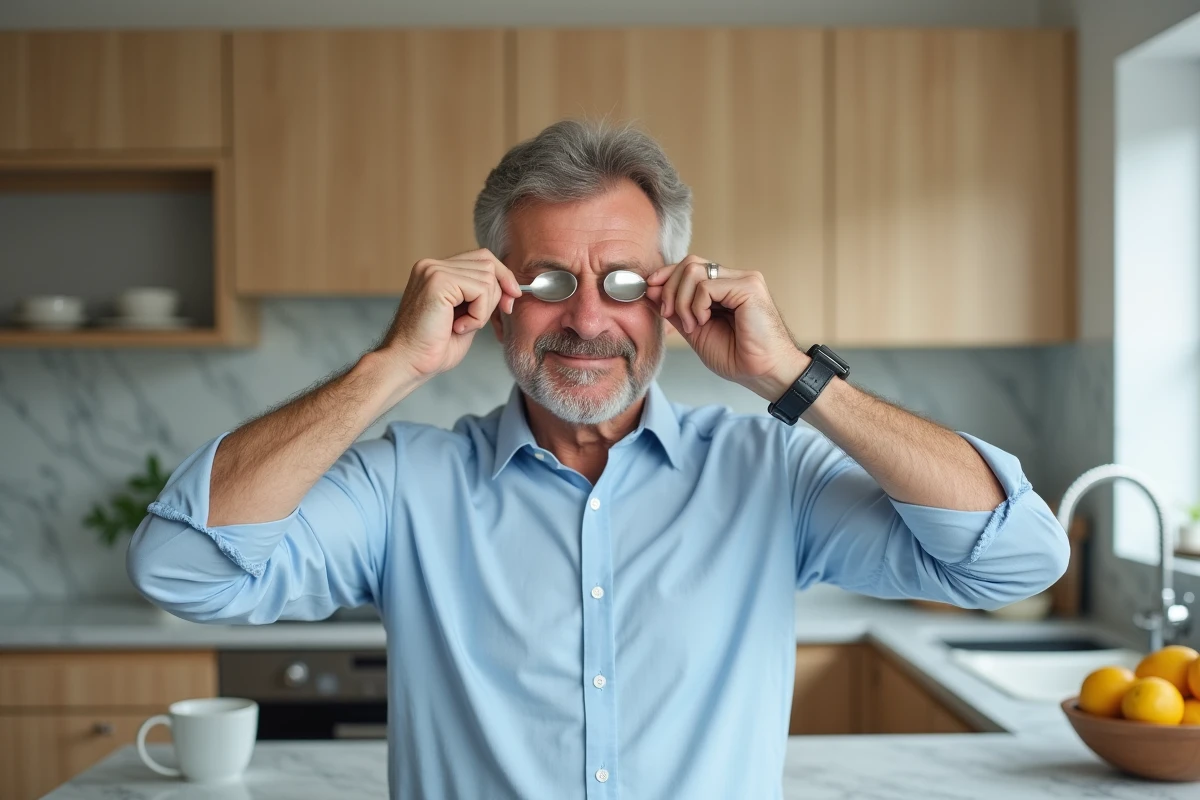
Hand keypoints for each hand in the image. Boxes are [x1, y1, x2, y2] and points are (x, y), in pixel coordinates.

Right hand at [377, 248, 520, 379]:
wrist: (407, 363)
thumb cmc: (432, 348)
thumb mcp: (465, 317)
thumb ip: (481, 299)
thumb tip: (508, 288)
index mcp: (436, 271)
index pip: (481, 258)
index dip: (502, 277)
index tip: (510, 301)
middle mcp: (432, 265)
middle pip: (487, 262)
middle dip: (498, 293)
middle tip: (485, 321)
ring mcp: (433, 271)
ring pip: (487, 277)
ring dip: (483, 309)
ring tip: (462, 327)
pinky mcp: (438, 281)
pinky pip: (480, 290)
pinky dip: (478, 314)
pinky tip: (459, 327)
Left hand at [646, 255, 806, 400]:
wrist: (763, 374)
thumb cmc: (738, 357)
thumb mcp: (695, 331)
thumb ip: (676, 309)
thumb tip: (651, 289)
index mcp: (724, 287)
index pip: (689, 267)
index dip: (666, 276)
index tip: (649, 290)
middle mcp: (735, 278)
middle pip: (689, 263)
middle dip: (669, 289)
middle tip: (670, 315)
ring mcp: (744, 280)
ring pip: (694, 270)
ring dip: (682, 300)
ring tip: (692, 324)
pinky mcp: (749, 287)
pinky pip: (706, 286)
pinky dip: (696, 306)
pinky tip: (704, 322)